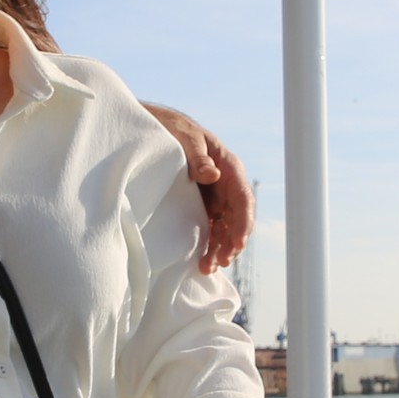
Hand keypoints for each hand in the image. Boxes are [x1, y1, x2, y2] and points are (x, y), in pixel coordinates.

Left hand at [141, 102, 253, 273]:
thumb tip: (212, 175)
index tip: (237, 243)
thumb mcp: (184, 137)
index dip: (242, 223)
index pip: (243, 199)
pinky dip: (209, 245)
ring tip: (207, 268)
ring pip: (224, 228)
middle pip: (236, 219)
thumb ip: (197, 156)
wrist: (156, 129)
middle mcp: (226, 185)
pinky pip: (211, 229)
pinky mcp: (202, 206)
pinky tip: (202, 261)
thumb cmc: (172, 130)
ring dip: (220, 249)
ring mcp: (215, 197)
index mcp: (228, 167)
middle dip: (230, 243)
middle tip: (218, 262)